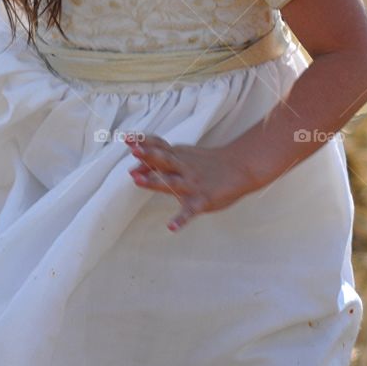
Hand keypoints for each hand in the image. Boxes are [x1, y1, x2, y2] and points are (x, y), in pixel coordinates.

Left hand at [123, 133, 252, 232]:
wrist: (239, 167)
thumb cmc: (205, 163)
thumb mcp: (184, 155)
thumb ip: (161, 160)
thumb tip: (134, 168)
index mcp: (178, 156)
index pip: (159, 146)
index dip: (144, 141)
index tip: (126, 138)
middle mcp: (183, 168)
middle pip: (164, 159)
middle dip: (148, 155)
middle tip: (133, 151)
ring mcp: (192, 184)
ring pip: (171, 182)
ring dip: (154, 180)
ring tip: (138, 180)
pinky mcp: (202, 201)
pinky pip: (190, 212)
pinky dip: (180, 220)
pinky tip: (171, 227)